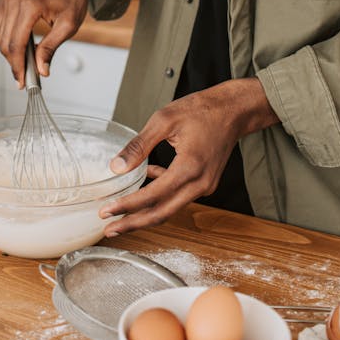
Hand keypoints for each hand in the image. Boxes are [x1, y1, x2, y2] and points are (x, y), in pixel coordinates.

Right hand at [0, 0, 102, 87]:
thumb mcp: (69, 25)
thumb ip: (52, 47)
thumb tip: (42, 70)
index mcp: (30, 6)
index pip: (16, 44)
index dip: (18, 66)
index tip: (22, 82)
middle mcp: (14, 1)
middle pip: (5, 43)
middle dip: (14, 63)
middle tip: (26, 77)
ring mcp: (8, 0)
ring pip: (0, 37)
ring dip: (11, 53)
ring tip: (28, 61)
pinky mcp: (6, 1)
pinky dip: (8, 40)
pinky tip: (23, 46)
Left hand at [99, 78, 278, 237]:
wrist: (232, 111)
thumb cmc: (201, 110)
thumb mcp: (164, 120)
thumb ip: (139, 145)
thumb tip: (117, 167)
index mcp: (189, 167)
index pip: (153, 196)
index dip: (127, 206)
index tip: (106, 211)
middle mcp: (200, 183)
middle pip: (162, 213)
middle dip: (134, 223)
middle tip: (110, 229)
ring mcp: (205, 186)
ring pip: (170, 208)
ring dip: (145, 213)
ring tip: (121, 215)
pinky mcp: (205, 183)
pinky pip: (179, 196)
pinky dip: (160, 196)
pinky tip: (146, 181)